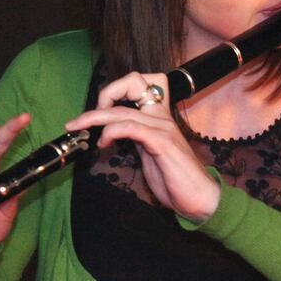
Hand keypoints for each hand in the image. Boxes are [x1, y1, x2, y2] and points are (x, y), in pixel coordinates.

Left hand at [65, 72, 219, 221]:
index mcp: (160, 116)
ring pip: (123, 109)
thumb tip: (112, 133)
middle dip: (103, 94)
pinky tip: (103, 144)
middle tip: (82, 119)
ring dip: (94, 117)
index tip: (100, 109)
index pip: (143, 82)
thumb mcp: (150, 152)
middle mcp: (161, 116)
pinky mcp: (162, 143)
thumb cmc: (175, 179)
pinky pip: (131, 127)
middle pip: (132, 83)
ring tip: (79, 130)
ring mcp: (162, 128)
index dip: (117, 88)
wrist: (200, 199)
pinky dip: (111, 132)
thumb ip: (136, 137)